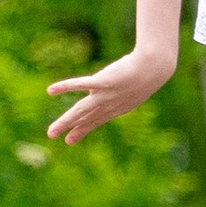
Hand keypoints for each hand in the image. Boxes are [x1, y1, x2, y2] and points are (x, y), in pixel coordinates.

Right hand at [45, 43, 176, 143]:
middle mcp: (110, 104)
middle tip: (53, 136)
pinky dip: (65, 87)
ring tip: (51, 132)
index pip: (96, 120)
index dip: (82, 129)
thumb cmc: (151, 71)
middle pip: (86, 118)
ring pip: (80, 110)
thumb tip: (99, 90)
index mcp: (118, 107)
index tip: (70, 140)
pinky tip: (50, 90)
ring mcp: (105, 95)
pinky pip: (80, 84)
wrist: (155, 66)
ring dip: (65, 122)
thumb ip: (120, 89)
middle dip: (70, 129)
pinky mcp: (102, 81)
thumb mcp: (138, 85)